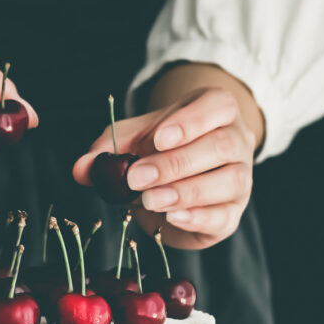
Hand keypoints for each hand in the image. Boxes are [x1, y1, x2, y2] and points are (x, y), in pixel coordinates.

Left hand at [73, 65, 261, 249]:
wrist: (179, 177)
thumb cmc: (159, 148)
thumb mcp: (133, 138)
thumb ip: (109, 147)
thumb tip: (82, 168)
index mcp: (216, 110)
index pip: (216, 106)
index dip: (190, 122)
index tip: (158, 139)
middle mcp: (237, 142)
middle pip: (220, 147)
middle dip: (176, 164)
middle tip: (137, 178)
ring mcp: (241, 179)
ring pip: (229, 181)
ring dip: (186, 192)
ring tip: (151, 200)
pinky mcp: (232, 213)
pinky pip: (224, 216)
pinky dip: (198, 218)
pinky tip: (172, 217)